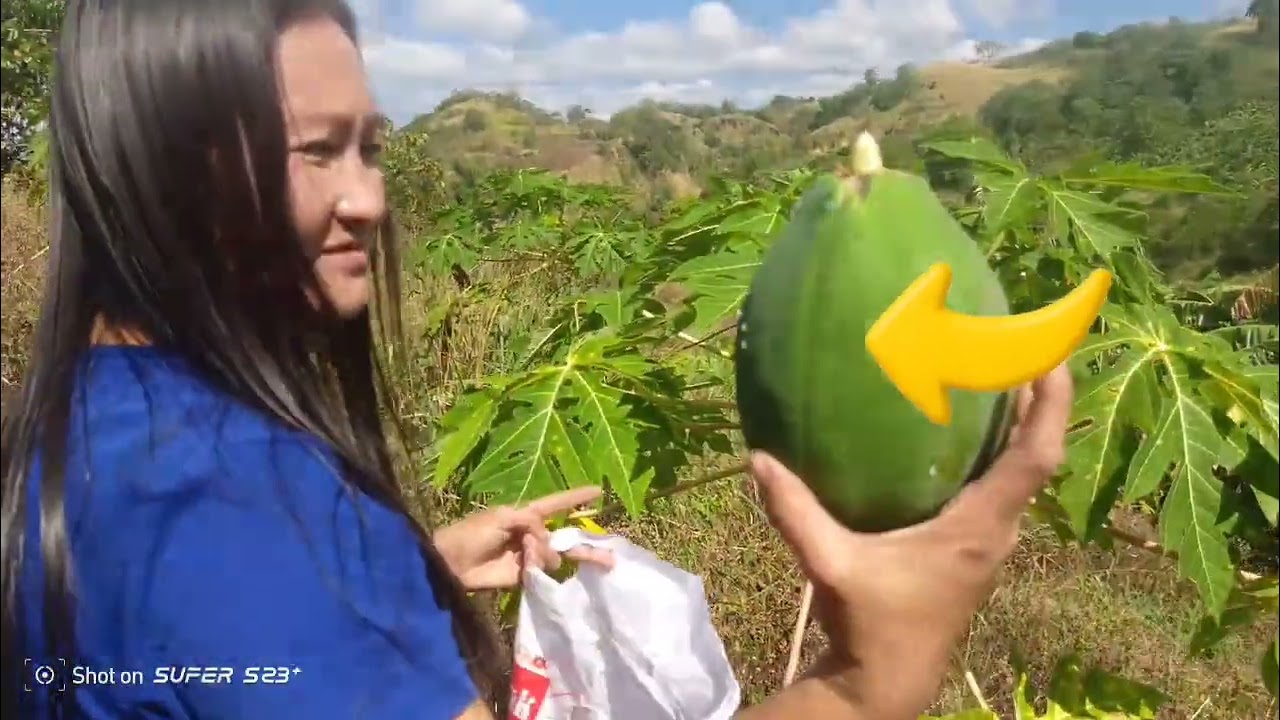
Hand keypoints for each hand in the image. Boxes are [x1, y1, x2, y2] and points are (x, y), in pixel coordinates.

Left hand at [433, 486, 615, 591]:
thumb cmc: (472, 532)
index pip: (558, 503)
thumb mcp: (502, 517)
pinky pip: (543, 573)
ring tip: (528, 556)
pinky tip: (533, 567)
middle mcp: (532, 534)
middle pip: (566, 537)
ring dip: (547, 556)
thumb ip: (531, 522)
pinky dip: (541, 570)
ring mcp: (530, 556)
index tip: (599, 490)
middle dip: (586, 546)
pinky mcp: (524, 577)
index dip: (578, 497)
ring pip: (556, 557)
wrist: (451, 562)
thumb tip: (548, 542)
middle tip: (610, 559)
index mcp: (527, 513)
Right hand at [751, 364, 1072, 716]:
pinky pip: (998, 487)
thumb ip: (796, 513)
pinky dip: (994, 450)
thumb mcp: (831, 566)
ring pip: (1020, 472)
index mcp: (978, 530)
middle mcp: (996, 532)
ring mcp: (989, 543)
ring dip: (1018, 425)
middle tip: (1016, 344)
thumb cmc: (871, 624)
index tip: (1050, 355)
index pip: (1034, 458)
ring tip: (994, 374)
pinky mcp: (974, 550)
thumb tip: (758, 458)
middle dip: (1036, 400)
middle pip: (1035, 455)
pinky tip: (958, 431)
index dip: (1049, 405)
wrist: (889, 680)